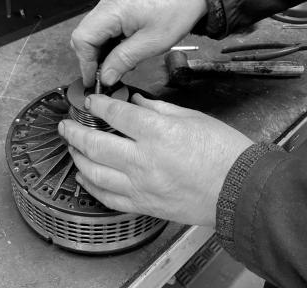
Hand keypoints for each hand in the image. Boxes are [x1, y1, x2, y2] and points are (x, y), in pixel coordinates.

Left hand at [58, 94, 252, 225]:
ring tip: (71, 147)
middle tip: (65, 125)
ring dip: (77, 156)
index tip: (90, 101)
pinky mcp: (143, 205)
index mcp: (157, 133)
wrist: (241, 190)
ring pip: (94, 172)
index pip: (115, 113)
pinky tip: (84, 176)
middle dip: (74, 131)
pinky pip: (108, 198)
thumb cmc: (223, 152)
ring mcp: (140, 186)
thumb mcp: (192, 118)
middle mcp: (143, 160)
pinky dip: (91, 186)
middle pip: (95, 143)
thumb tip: (136, 102)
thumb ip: (158, 109)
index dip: (97, 104)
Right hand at [70, 0, 206, 86]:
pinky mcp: (118, 5)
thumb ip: (122, 61)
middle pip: (83, 35)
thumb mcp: (151, 43)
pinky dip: (108, 42)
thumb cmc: (177, 11)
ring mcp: (111, 2)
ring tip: (118, 65)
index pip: (82, 39)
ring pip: (93, 32)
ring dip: (101, 52)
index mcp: (112, 10)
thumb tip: (104, 77)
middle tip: (106, 75)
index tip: (95, 80)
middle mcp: (106, 3)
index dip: (85, 63)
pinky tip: (122, 52)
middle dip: (91, 59)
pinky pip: (104, 26)